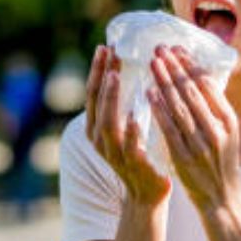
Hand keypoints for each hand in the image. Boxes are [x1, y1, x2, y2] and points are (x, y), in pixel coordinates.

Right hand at [85, 45, 170, 206]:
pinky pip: (130, 147)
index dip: (98, 70)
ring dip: (110, 98)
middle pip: (96, 102)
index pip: (93, 93)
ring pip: (107, 122)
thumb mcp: (125, 125)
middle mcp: (99, 139)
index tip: (105, 46)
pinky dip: (131, 132)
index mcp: (96, 127)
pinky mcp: (132, 165)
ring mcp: (114, 153)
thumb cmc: (138, 152)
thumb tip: (126, 67)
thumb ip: (122, 103)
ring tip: (115, 76)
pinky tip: (136, 117)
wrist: (147, 193)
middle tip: (109, 52)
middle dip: (101, 76)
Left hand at [147, 45, 240, 213]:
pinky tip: (149, 94)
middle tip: (160, 49)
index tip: (178, 48)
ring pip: (180, 107)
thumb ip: (214, 108)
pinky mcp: (184, 158)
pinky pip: (169, 129)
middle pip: (193, 92)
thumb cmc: (221, 160)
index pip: (209, 85)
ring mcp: (200, 144)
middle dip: (175, 68)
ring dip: (165, 82)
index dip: (191, 65)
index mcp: (229, 120)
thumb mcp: (227, 132)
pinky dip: (159, 109)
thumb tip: (198, 76)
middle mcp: (217, 130)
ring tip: (153, 63)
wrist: (222, 198)